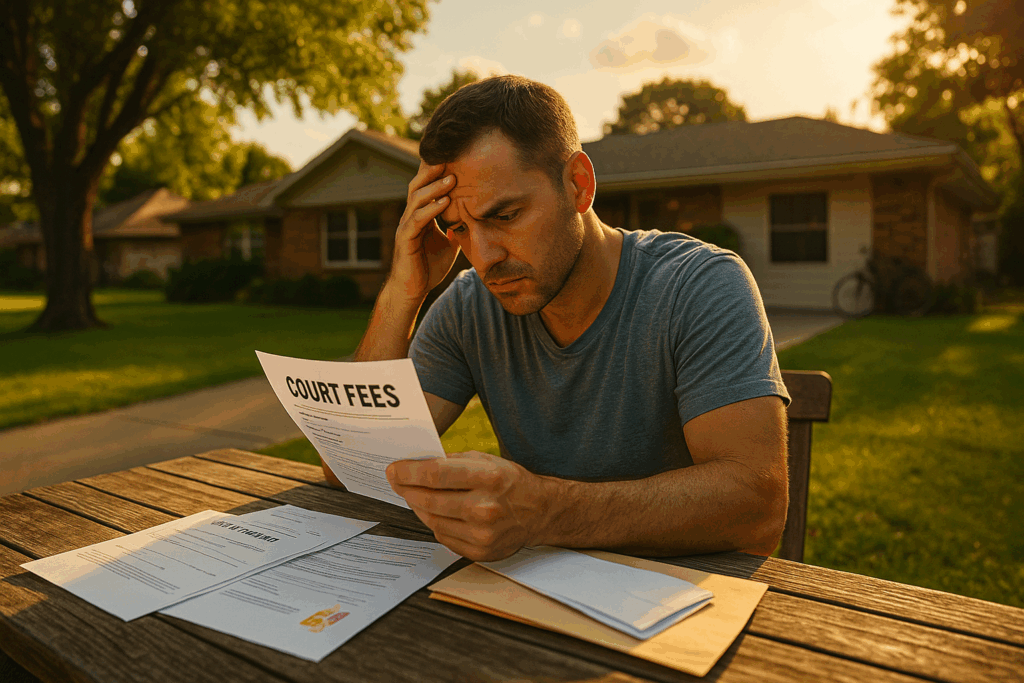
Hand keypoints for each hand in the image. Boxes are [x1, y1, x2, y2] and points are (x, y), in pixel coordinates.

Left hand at [385, 451, 554, 561]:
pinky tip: (435, 512)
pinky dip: (435, 523)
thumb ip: (452, 462)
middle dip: (406, 489)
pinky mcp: (480, 552)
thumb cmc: (510, 481)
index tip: (393, 470)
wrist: (540, 511)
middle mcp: (486, 507)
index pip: (435, 474)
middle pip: (429, 499)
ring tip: (413, 495)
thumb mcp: (487, 460)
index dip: (408, 472)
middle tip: (396, 482)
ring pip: (432, 520)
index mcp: (489, 478)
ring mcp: (482, 534)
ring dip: (417, 506)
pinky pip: (443, 537)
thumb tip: (416, 465)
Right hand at [388, 160, 460, 302]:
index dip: (437, 173)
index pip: (426, 188)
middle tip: (450, 156)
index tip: (454, 158)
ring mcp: (406, 227)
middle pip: (418, 186)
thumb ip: (456, 231)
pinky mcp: (405, 240)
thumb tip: (473, 221)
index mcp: (420, 216)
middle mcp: (410, 217)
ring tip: (452, 177)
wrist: (411, 291)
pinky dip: (431, 209)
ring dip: (435, 188)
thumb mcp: (448, 246)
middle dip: (433, 171)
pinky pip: (417, 220)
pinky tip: (445, 202)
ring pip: (417, 199)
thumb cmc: (427, 268)